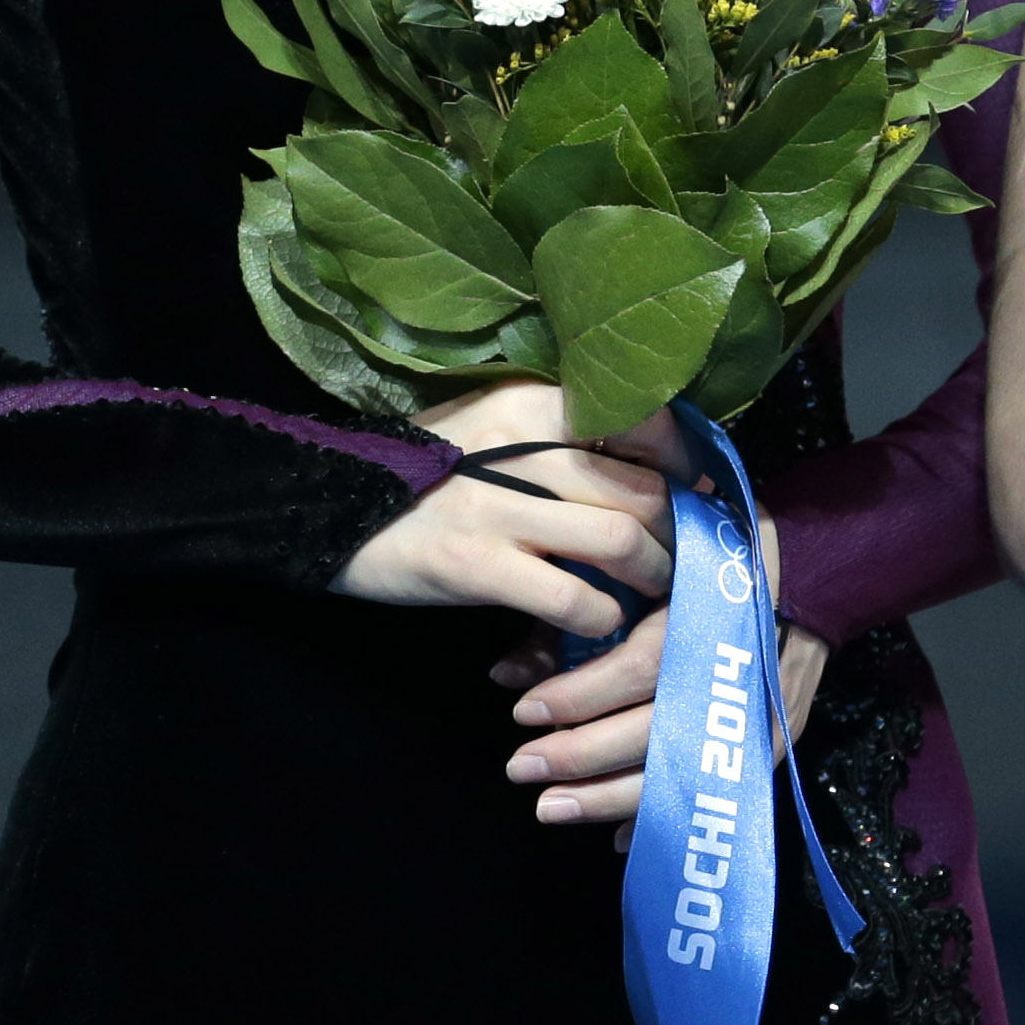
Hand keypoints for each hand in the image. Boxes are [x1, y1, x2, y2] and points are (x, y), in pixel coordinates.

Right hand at [335, 379, 678, 626]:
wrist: (325, 507)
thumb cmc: (426, 473)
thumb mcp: (492, 429)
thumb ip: (559, 440)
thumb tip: (652, 466)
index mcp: (531, 401)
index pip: (640, 419)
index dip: (684, 461)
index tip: (699, 490)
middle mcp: (521, 444)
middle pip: (640, 488)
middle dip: (681, 530)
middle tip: (693, 556)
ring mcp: (497, 507)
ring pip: (619, 538)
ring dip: (655, 574)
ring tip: (657, 591)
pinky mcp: (474, 564)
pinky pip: (570, 596)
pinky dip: (600, 616)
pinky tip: (599, 622)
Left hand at [493, 512, 830, 829]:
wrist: (817, 576)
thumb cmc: (716, 566)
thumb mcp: (648, 572)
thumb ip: (579, 618)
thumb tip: (502, 673)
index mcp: (713, 610)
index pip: (641, 665)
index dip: (580, 693)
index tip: (522, 711)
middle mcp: (741, 667)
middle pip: (657, 728)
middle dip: (581, 756)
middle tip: (520, 769)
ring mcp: (764, 712)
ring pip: (683, 771)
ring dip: (609, 798)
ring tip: (549, 808)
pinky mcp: (778, 741)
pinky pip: (717, 791)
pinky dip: (666, 814)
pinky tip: (619, 837)